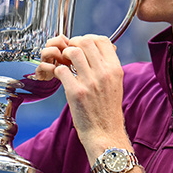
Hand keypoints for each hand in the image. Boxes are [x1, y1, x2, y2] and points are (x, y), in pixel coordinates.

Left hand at [39, 35, 128, 152]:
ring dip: (64, 55)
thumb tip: (99, 51)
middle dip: (74, 44)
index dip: (88, 39)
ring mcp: (90, 82)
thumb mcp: (115, 85)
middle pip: (85, 42)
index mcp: (115, 69)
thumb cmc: (107, 111)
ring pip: (72, 52)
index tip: (82, 46)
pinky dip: (57, 71)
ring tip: (65, 64)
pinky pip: (61, 70)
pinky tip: (60, 77)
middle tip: (70, 54)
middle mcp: (104, 73)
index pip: (102, 40)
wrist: (105, 134)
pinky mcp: (76, 92)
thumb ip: (108, 67)